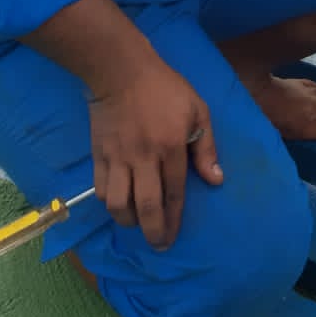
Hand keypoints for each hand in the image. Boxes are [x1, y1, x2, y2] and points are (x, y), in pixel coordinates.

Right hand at [88, 55, 220, 250]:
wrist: (121, 71)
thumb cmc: (165, 89)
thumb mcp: (198, 109)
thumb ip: (206, 147)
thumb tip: (216, 180)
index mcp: (171, 146)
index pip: (174, 193)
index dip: (174, 220)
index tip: (172, 238)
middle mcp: (144, 157)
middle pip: (146, 206)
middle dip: (153, 232)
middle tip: (157, 245)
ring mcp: (118, 157)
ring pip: (118, 204)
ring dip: (128, 220)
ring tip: (137, 222)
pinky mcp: (98, 155)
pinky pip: (101, 189)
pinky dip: (109, 203)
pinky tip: (118, 203)